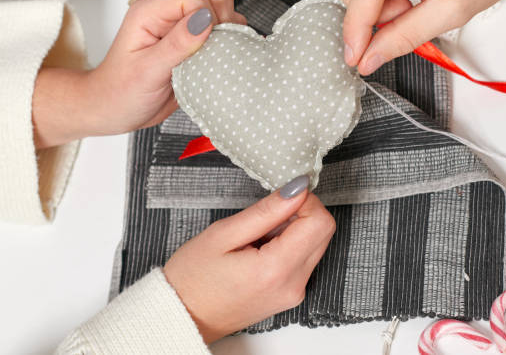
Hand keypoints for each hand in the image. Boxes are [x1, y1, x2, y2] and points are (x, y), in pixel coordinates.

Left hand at [32, 0, 245, 147]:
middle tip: (216, 51)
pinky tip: (217, 62)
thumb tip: (205, 20)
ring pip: (219, 14)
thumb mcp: (147, 71)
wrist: (114, 110)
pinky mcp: (191, 44)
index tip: (207, 45)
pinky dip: (225, 46)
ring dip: (226, 34)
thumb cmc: (120, 92)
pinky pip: (218, 35)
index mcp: (151, 12)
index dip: (209, 17)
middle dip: (223, 21)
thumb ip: (176, 44)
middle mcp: (167, 15)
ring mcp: (181, 29)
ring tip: (216, 57)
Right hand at [163, 175, 335, 342]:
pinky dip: (288, 244)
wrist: (183, 317)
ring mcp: (294, 293)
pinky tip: (260, 247)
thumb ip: (266, 211)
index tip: (281, 194)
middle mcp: (293, 285)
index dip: (304, 200)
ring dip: (293, 229)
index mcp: (276, 270)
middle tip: (265, 214)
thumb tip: (296, 189)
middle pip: (323, 232)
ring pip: (316, 243)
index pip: (320, 222)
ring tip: (256, 235)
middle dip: (300, 212)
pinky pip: (304, 259)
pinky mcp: (290, 294)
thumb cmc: (193, 278)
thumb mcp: (224, 234)